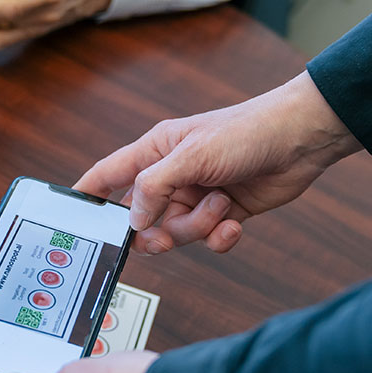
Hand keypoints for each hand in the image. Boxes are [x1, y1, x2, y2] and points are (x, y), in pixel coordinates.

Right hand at [75, 72, 362, 254]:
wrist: (301, 140)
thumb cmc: (245, 132)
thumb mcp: (192, 156)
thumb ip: (154, 187)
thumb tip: (131, 220)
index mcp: (155, 152)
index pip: (108, 175)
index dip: (87, 195)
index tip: (70, 218)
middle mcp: (172, 175)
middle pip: (143, 218)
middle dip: (156, 231)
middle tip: (164, 236)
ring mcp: (197, 196)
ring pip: (177, 232)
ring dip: (198, 227)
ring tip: (221, 204)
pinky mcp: (224, 212)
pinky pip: (208, 240)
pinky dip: (220, 238)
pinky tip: (234, 225)